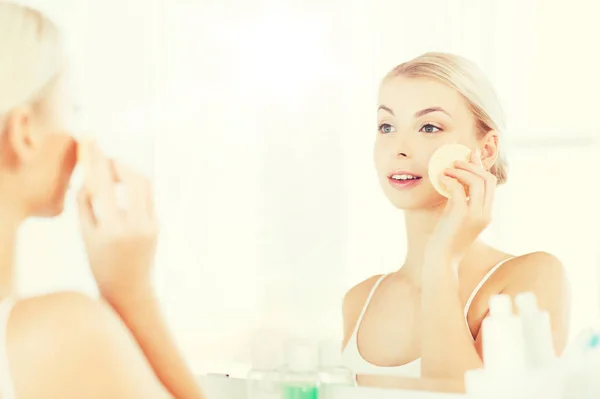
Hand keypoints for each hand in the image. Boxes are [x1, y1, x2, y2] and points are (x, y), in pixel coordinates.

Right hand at [77, 142, 158, 302]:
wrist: (129, 287)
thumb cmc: (100, 261)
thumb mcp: (86, 234)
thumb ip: (86, 204)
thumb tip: (90, 176)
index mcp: (112, 229)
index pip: (103, 185)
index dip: (97, 159)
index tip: (91, 140)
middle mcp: (135, 225)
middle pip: (133, 178)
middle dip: (120, 164)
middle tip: (107, 161)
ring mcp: (151, 224)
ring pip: (144, 185)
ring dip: (129, 174)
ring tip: (113, 176)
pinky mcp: (158, 224)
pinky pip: (147, 197)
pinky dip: (134, 188)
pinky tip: (122, 191)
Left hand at [426, 150, 496, 263]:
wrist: (441, 259)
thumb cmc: (445, 239)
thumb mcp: (454, 215)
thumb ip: (458, 199)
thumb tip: (453, 180)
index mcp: (486, 213)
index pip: (490, 184)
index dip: (481, 167)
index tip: (472, 154)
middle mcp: (485, 213)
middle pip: (488, 179)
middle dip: (472, 165)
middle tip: (456, 161)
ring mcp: (476, 214)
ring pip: (477, 181)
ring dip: (461, 170)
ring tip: (447, 168)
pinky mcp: (462, 216)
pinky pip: (459, 190)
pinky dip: (450, 180)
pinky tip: (441, 178)